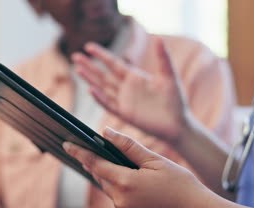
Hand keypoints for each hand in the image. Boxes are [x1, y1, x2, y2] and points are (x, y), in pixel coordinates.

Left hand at [63, 127, 216, 207]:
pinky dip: (126, 200)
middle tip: (116, 161)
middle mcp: (120, 202)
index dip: (81, 153)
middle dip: (106, 168)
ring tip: (141, 181)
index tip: (67, 146)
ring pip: (112, 194)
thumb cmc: (182, 186)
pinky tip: (145, 197)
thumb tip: (106, 132)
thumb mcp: (156, 161)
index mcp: (126, 182)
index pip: (96, 164)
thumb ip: (129, 147)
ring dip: (118, 184)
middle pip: (103, 179)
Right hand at [72, 40, 189, 144]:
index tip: (88, 46)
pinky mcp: (125, 114)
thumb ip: (163, 57)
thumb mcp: (169, 75)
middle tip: (75, 56)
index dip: (101, 55)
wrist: (178, 124)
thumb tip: (159, 38)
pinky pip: (109, 104)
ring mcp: (124, 101)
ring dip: (90, 79)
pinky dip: (100, 98)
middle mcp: (126, 89)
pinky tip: (91, 90)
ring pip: (103, 88)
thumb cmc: (176, 100)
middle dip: (89, 66)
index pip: (113, 63)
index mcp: (134, 77)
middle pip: (103, 75)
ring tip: (78, 69)